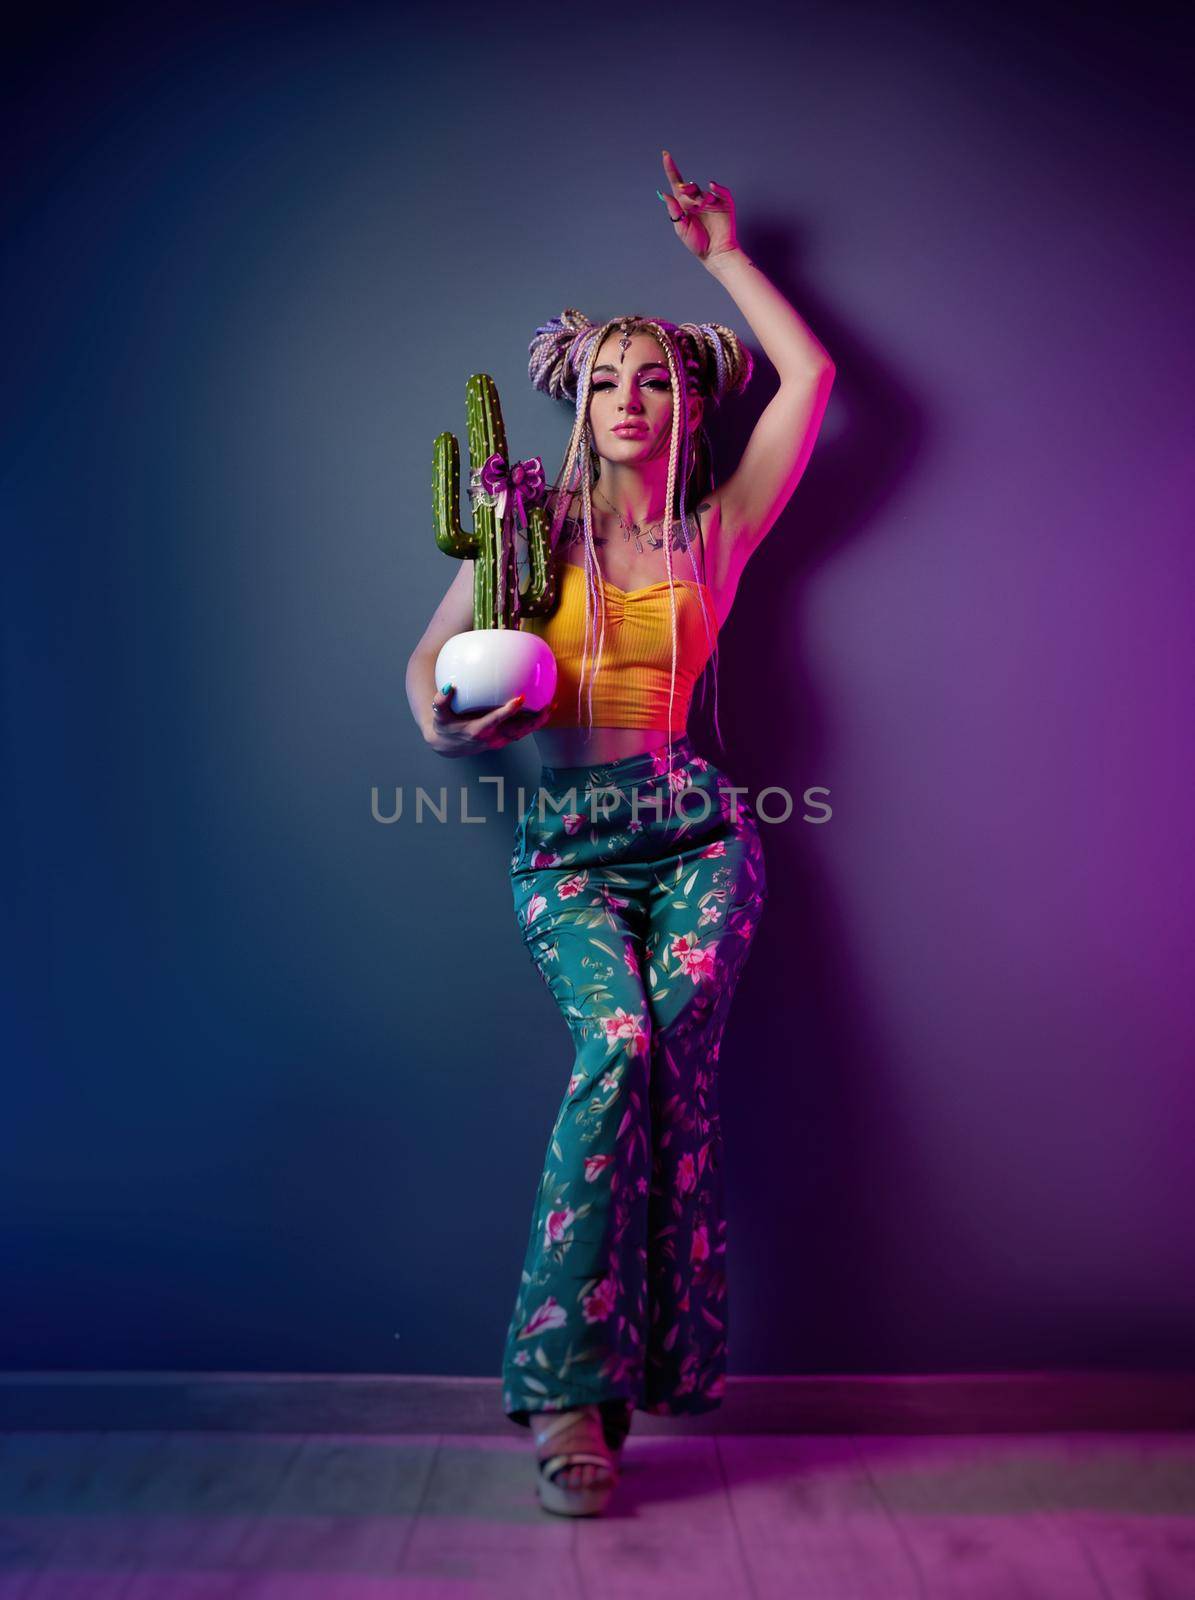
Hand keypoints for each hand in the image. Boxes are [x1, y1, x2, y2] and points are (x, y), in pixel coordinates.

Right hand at [425, 684, 553, 755]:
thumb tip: (448, 687)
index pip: (495, 721)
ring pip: (522, 733)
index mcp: (476, 730)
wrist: (446, 746)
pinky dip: (533, 723)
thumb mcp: (439, 714)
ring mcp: (498, 741)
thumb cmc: (444, 725)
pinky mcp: (503, 740)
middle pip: (516, 730)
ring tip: (552, 707)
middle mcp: (490, 738)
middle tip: (547, 706)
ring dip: (538, 722)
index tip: (520, 699)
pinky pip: (521, 732)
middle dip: (533, 720)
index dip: (508, 711)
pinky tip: (544, 710)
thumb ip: (441, 701)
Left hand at [659, 149, 738, 263]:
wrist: (715, 253)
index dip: (671, 169)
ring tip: (701, 206)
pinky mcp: (725, 204)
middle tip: (684, 190)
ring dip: (701, 196)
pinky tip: (712, 187)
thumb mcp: (681, 229)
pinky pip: (721, 191)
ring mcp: (711, 201)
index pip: (677, 183)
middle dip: (686, 187)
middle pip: (689, 187)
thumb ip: (674, 212)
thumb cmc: (697, 244)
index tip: (665, 155)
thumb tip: (665, 194)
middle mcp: (697, 201)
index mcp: (684, 206)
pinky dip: (717, 188)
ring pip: (704, 190)